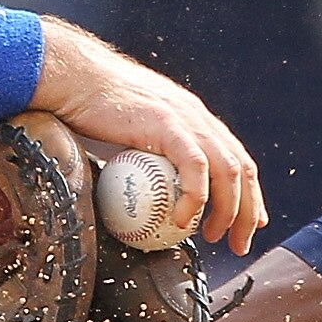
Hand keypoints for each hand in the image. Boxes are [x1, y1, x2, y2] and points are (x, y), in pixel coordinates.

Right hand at [32, 21, 266, 254]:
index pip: (235, 157)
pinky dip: (195, 197)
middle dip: (248, 211)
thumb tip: (144, 198)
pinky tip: (182, 220)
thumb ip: (145, 159)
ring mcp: (186, 119)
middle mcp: (197, 117)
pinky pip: (194, 167)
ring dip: (228, 210)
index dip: (249, 193)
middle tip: (238, 244)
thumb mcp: (127, 135)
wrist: (72, 77)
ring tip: (213, 237)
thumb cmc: (89, 106)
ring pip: (227, 170)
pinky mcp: (168, 124)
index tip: (249, 223)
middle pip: (241, 167)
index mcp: (192, 118)